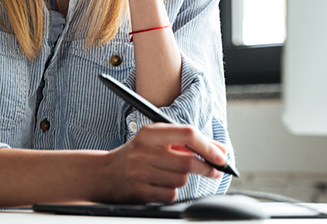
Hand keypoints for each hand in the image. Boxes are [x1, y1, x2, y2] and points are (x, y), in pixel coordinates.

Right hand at [98, 124, 225, 203]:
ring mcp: (140, 171)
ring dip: (182, 180)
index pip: (187, 134)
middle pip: (188, 162)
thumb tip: (220, 150)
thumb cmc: (137, 155)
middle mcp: (143, 150)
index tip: (221, 156)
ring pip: (181, 180)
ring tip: (168, 175)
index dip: (208, 147)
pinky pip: (170, 194)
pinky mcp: (139, 190)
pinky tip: (158, 185)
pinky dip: (170, 191)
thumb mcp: (156, 140)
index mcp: (150, 133)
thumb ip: (187, 142)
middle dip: (206, 168)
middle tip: (214, 170)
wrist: (104, 173)